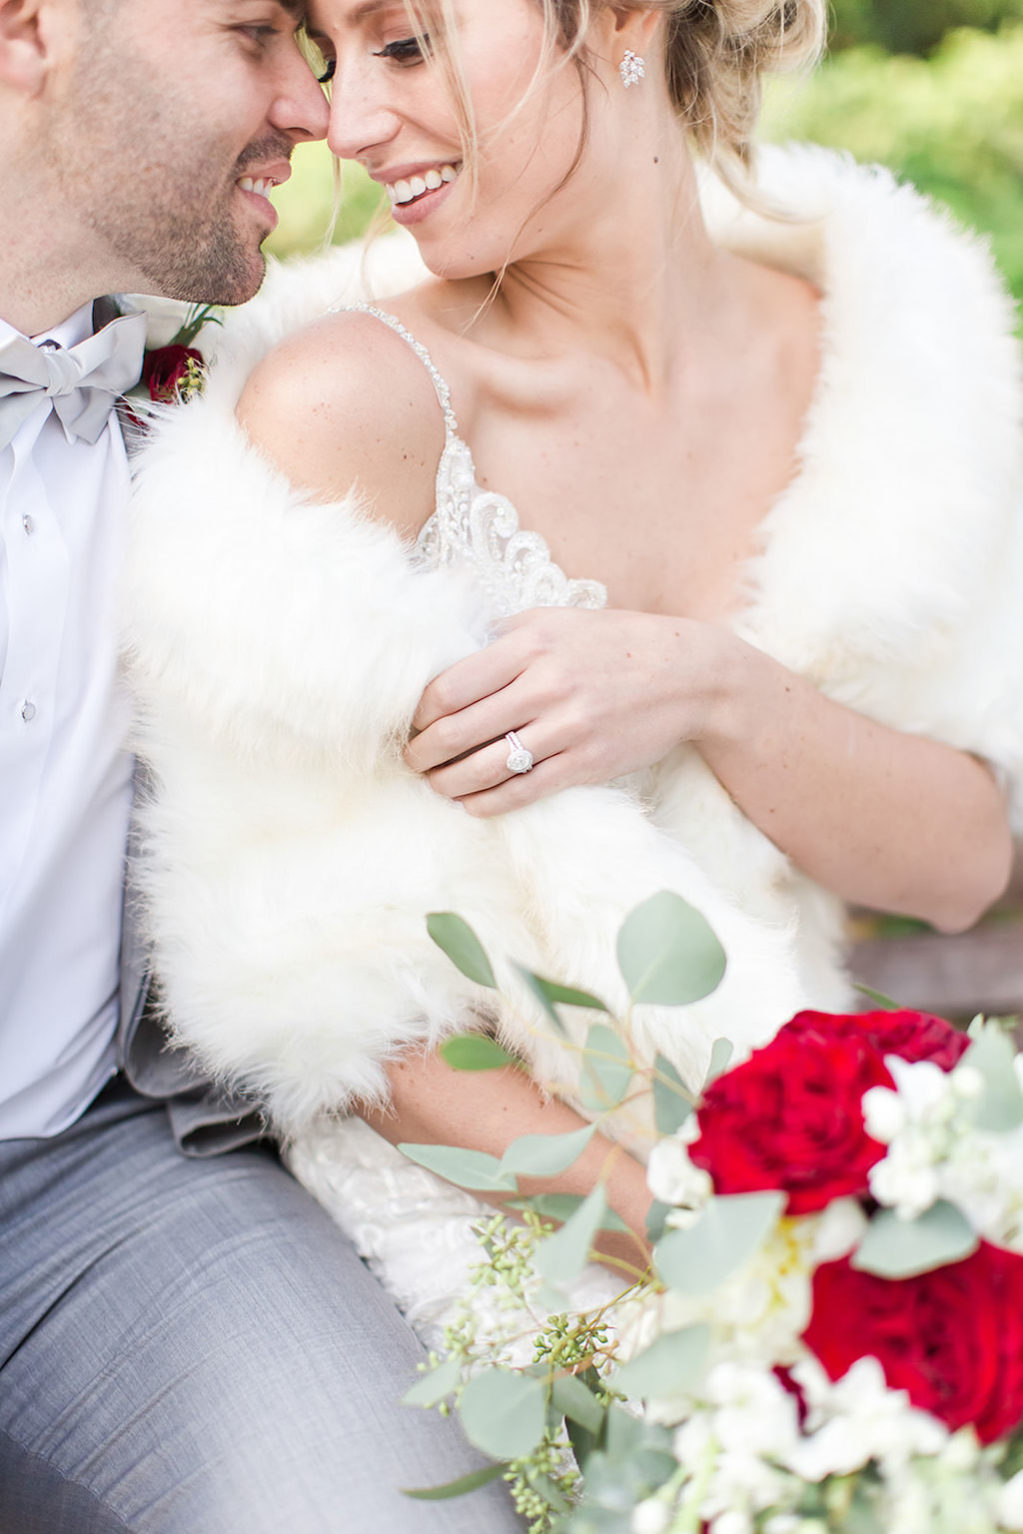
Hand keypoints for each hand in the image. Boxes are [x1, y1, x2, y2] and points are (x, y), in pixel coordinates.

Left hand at [403, 607, 730, 814]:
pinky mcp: (587, 764)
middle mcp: (546, 686)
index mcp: (531, 644)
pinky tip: (471, 802)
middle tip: (410, 758)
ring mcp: (568, 728)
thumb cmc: (616, 642)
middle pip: (458, 730)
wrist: (690, 675)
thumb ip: (503, 635)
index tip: (412, 721)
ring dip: (447, 782)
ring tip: (434, 782)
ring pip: (485, 767)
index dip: (419, 712)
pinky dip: (487, 802)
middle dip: (422, 751)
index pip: (450, 686)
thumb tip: (446, 655)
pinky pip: (522, 791)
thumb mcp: (558, 619)